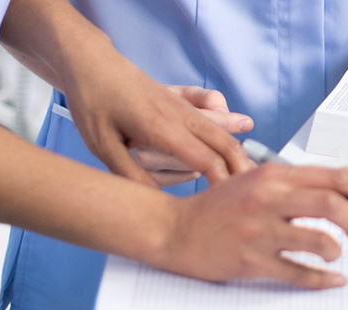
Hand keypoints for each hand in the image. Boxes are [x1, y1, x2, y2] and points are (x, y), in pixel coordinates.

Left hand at [70, 76, 256, 186]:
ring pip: (221, 129)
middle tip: (256, 190)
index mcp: (161, 129)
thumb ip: (132, 176)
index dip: (223, 184)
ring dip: (235, 147)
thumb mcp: (103, 146)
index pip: (205, 161)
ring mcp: (182, 106)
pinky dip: (225, 119)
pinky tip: (233, 119)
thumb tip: (155, 206)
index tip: (233, 204)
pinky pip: (211, 111)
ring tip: (249, 165)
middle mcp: (178, 116)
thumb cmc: (94, 102)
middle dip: (242, 168)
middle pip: (224, 144)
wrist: (92, 64)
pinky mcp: (181, 100)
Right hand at [139, 164, 347, 288]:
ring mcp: (260, 230)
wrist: (174, 229)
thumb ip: (300, 179)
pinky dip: (322, 279)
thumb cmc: (219, 207)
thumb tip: (347, 173)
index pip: (332, 177)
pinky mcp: (252, 259)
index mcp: (274, 176)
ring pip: (319, 240)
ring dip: (336, 250)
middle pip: (332, 204)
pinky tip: (333, 279)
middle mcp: (269, 199)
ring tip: (333, 252)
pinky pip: (299, 272)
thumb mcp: (257, 180)